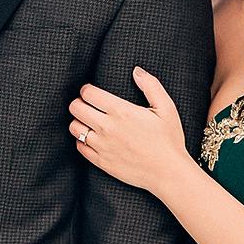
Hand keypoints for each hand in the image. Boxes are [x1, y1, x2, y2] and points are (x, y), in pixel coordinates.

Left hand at [68, 67, 190, 195]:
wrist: (168, 172)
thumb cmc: (168, 139)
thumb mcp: (166, 108)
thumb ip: (151, 86)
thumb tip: (137, 71)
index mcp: (121, 111)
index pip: (88, 93)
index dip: (87, 89)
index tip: (92, 91)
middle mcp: (107, 128)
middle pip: (75, 108)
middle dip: (79, 102)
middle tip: (88, 104)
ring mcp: (102, 146)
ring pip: (74, 127)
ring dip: (79, 121)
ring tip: (89, 120)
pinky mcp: (101, 162)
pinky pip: (79, 146)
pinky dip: (82, 140)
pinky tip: (93, 138)